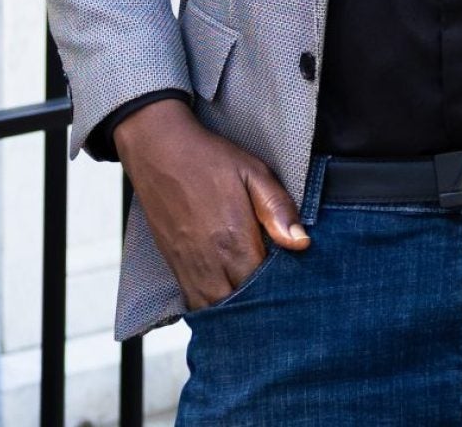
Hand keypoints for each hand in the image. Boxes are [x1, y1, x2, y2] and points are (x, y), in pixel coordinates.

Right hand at [112, 97, 307, 308]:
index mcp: (234, 241)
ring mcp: (189, 269)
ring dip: (236, 306)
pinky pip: (194, 304)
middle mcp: (211, 263)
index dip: (282, 285)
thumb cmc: (208, 160)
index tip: (293, 277)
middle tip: (276, 288)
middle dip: (260, 300)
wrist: (159, 152)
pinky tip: (226, 291)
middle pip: (241, 304)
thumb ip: (278, 208)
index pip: (265, 286)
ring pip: (217, 310)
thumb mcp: (253, 172)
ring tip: (253, 293)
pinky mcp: (174, 267)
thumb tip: (301, 242)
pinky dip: (212, 305)